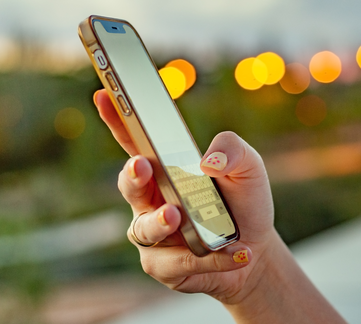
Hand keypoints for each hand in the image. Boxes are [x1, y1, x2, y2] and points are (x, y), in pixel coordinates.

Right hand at [93, 90, 275, 302]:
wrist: (256, 250)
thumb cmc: (243, 202)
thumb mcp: (249, 168)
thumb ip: (234, 150)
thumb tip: (209, 160)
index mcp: (165, 168)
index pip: (134, 140)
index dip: (116, 118)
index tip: (104, 94)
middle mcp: (151, 199)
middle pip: (129, 184)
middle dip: (132, 175)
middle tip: (143, 166)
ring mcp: (154, 234)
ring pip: (145, 229)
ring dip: (160, 222)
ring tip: (178, 215)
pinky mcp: (165, 266)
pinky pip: (179, 263)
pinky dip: (209, 258)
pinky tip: (236, 252)